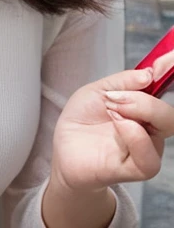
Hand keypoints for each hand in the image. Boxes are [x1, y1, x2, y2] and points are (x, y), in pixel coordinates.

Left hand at [50, 67, 173, 191]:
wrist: (64, 147)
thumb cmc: (82, 119)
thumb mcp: (98, 90)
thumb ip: (124, 81)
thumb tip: (150, 73)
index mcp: (142, 106)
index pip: (165, 89)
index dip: (168, 71)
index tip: (165, 60)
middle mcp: (149, 127)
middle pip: (168, 113)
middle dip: (145, 99)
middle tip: (115, 98)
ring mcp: (144, 148)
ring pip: (165, 128)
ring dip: (138, 110)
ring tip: (111, 111)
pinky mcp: (135, 169)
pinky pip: (149, 159)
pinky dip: (134, 136)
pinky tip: (117, 125)